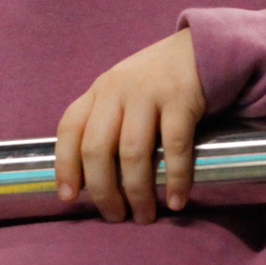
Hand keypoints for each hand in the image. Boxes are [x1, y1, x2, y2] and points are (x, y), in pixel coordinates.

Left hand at [55, 29, 206, 222]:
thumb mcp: (121, 92)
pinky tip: (176, 200)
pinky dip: (175, 178)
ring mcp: (148, 93)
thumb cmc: (157, 81)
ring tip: (144, 216)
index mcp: (98, 91)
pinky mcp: (181, 99)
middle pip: (97, 148)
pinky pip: (175, 147)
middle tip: (115, 216)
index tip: (68, 197)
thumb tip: (91, 178)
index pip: (69, 128)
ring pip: (132, 152)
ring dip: (137, 192)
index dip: (64, 165)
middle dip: (103, 190)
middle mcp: (117, 90)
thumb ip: (105, 122)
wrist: (201, 48)